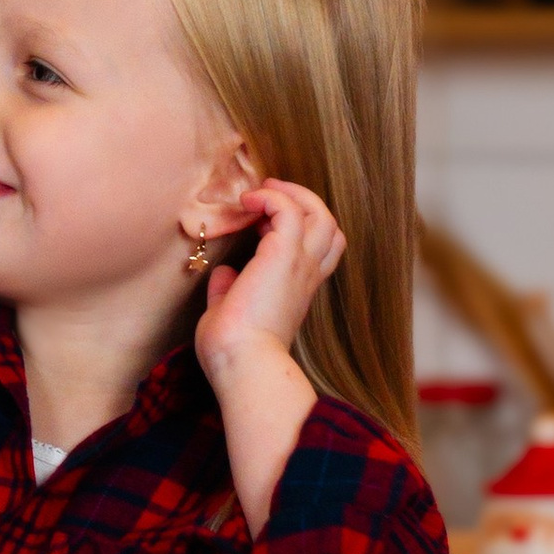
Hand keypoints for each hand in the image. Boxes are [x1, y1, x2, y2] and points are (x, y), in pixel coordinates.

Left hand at [194, 179, 344, 390]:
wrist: (243, 363)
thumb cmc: (234, 350)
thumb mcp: (230, 314)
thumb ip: (228, 292)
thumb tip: (224, 275)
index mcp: (297, 291)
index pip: (318, 252)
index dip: (297, 229)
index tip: (262, 222)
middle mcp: (305, 276)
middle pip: (329, 228)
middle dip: (303, 204)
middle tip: (269, 195)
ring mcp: (299, 264)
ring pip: (321, 214)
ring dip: (293, 195)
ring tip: (263, 190)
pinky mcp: (283, 255)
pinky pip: (289, 210)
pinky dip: (271, 197)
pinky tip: (248, 201)